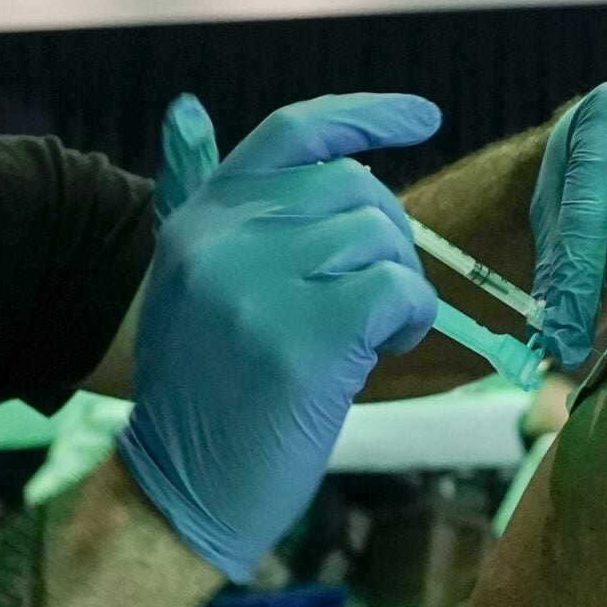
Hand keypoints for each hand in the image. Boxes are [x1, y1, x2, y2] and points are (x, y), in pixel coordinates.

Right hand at [119, 94, 440, 580]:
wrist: (181, 491)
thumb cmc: (209, 394)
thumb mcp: (194, 286)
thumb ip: (229, 214)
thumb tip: (218, 117)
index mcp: (198, 219)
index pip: (292, 132)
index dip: (365, 115)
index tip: (425, 118)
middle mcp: (221, 239)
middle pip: (352, 186)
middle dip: (389, 234)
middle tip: (380, 293)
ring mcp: (259, 287)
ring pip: (380, 238)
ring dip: (401, 284)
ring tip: (378, 332)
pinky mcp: (304, 339)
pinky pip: (399, 290)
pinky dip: (414, 316)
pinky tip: (391, 347)